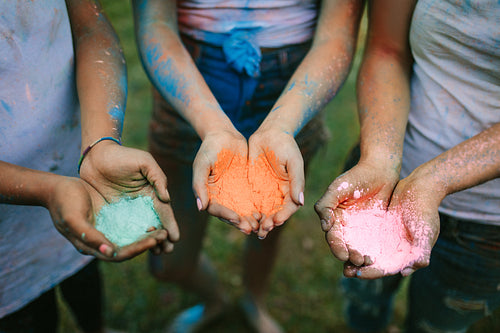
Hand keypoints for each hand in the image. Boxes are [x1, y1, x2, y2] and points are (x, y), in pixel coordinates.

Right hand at [47, 176, 167, 260]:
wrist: (56, 188)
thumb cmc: (63, 203)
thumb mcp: (74, 219)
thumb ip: (90, 236)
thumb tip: (111, 251)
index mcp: (91, 246)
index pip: (119, 254)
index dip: (137, 249)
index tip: (153, 241)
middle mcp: (101, 242)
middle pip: (128, 248)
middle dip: (146, 243)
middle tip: (164, 235)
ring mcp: (106, 231)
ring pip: (130, 239)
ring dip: (146, 237)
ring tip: (163, 231)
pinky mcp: (110, 220)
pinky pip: (128, 226)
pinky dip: (140, 226)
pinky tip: (153, 221)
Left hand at [79, 141, 179, 252]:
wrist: (95, 156)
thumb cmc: (122, 156)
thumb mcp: (144, 161)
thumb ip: (158, 178)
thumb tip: (167, 198)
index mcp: (152, 192)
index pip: (164, 211)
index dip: (170, 224)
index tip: (176, 237)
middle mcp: (142, 204)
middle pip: (156, 224)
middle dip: (163, 238)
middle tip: (168, 250)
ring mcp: (128, 211)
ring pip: (142, 230)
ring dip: (149, 242)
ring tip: (157, 254)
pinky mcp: (114, 214)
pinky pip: (123, 230)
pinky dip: (131, 241)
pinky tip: (134, 250)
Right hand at [192, 129, 257, 232]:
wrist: (224, 135)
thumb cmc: (208, 149)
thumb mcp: (201, 164)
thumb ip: (199, 185)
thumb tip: (200, 207)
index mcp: (210, 195)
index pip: (217, 211)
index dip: (227, 217)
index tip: (236, 220)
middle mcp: (223, 198)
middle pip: (232, 215)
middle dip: (242, 223)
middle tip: (251, 229)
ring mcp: (235, 194)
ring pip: (244, 211)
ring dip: (252, 220)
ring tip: (261, 225)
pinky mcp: (247, 188)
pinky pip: (254, 201)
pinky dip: (260, 208)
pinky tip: (268, 212)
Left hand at [248, 128, 304, 238]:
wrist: (269, 133)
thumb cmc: (286, 145)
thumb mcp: (294, 161)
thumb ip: (297, 181)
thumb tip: (300, 201)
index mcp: (291, 189)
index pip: (288, 208)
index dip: (283, 216)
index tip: (276, 222)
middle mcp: (279, 193)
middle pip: (275, 213)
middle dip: (269, 223)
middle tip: (262, 230)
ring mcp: (266, 191)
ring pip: (262, 211)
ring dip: (258, 221)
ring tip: (251, 229)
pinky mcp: (253, 187)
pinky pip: (250, 202)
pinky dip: (247, 211)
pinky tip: (240, 217)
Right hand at [314, 160, 398, 265]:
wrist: (379, 169)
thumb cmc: (355, 177)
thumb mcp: (336, 189)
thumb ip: (325, 206)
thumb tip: (324, 227)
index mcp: (333, 218)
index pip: (333, 237)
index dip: (337, 247)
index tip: (343, 255)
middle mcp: (345, 226)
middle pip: (345, 246)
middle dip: (349, 256)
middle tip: (358, 261)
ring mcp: (361, 229)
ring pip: (358, 248)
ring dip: (360, 258)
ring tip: (367, 262)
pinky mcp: (376, 229)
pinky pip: (373, 243)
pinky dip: (374, 252)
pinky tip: (377, 258)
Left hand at [344, 170, 440, 278]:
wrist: (420, 188)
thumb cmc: (426, 211)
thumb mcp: (426, 232)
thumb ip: (420, 252)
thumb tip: (406, 272)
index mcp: (406, 256)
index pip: (386, 270)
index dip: (372, 273)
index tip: (358, 274)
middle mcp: (394, 250)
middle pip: (374, 264)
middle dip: (360, 268)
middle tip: (345, 271)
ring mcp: (386, 238)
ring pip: (367, 251)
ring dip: (355, 256)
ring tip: (341, 259)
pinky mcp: (379, 227)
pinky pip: (364, 237)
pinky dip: (355, 241)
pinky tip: (343, 241)